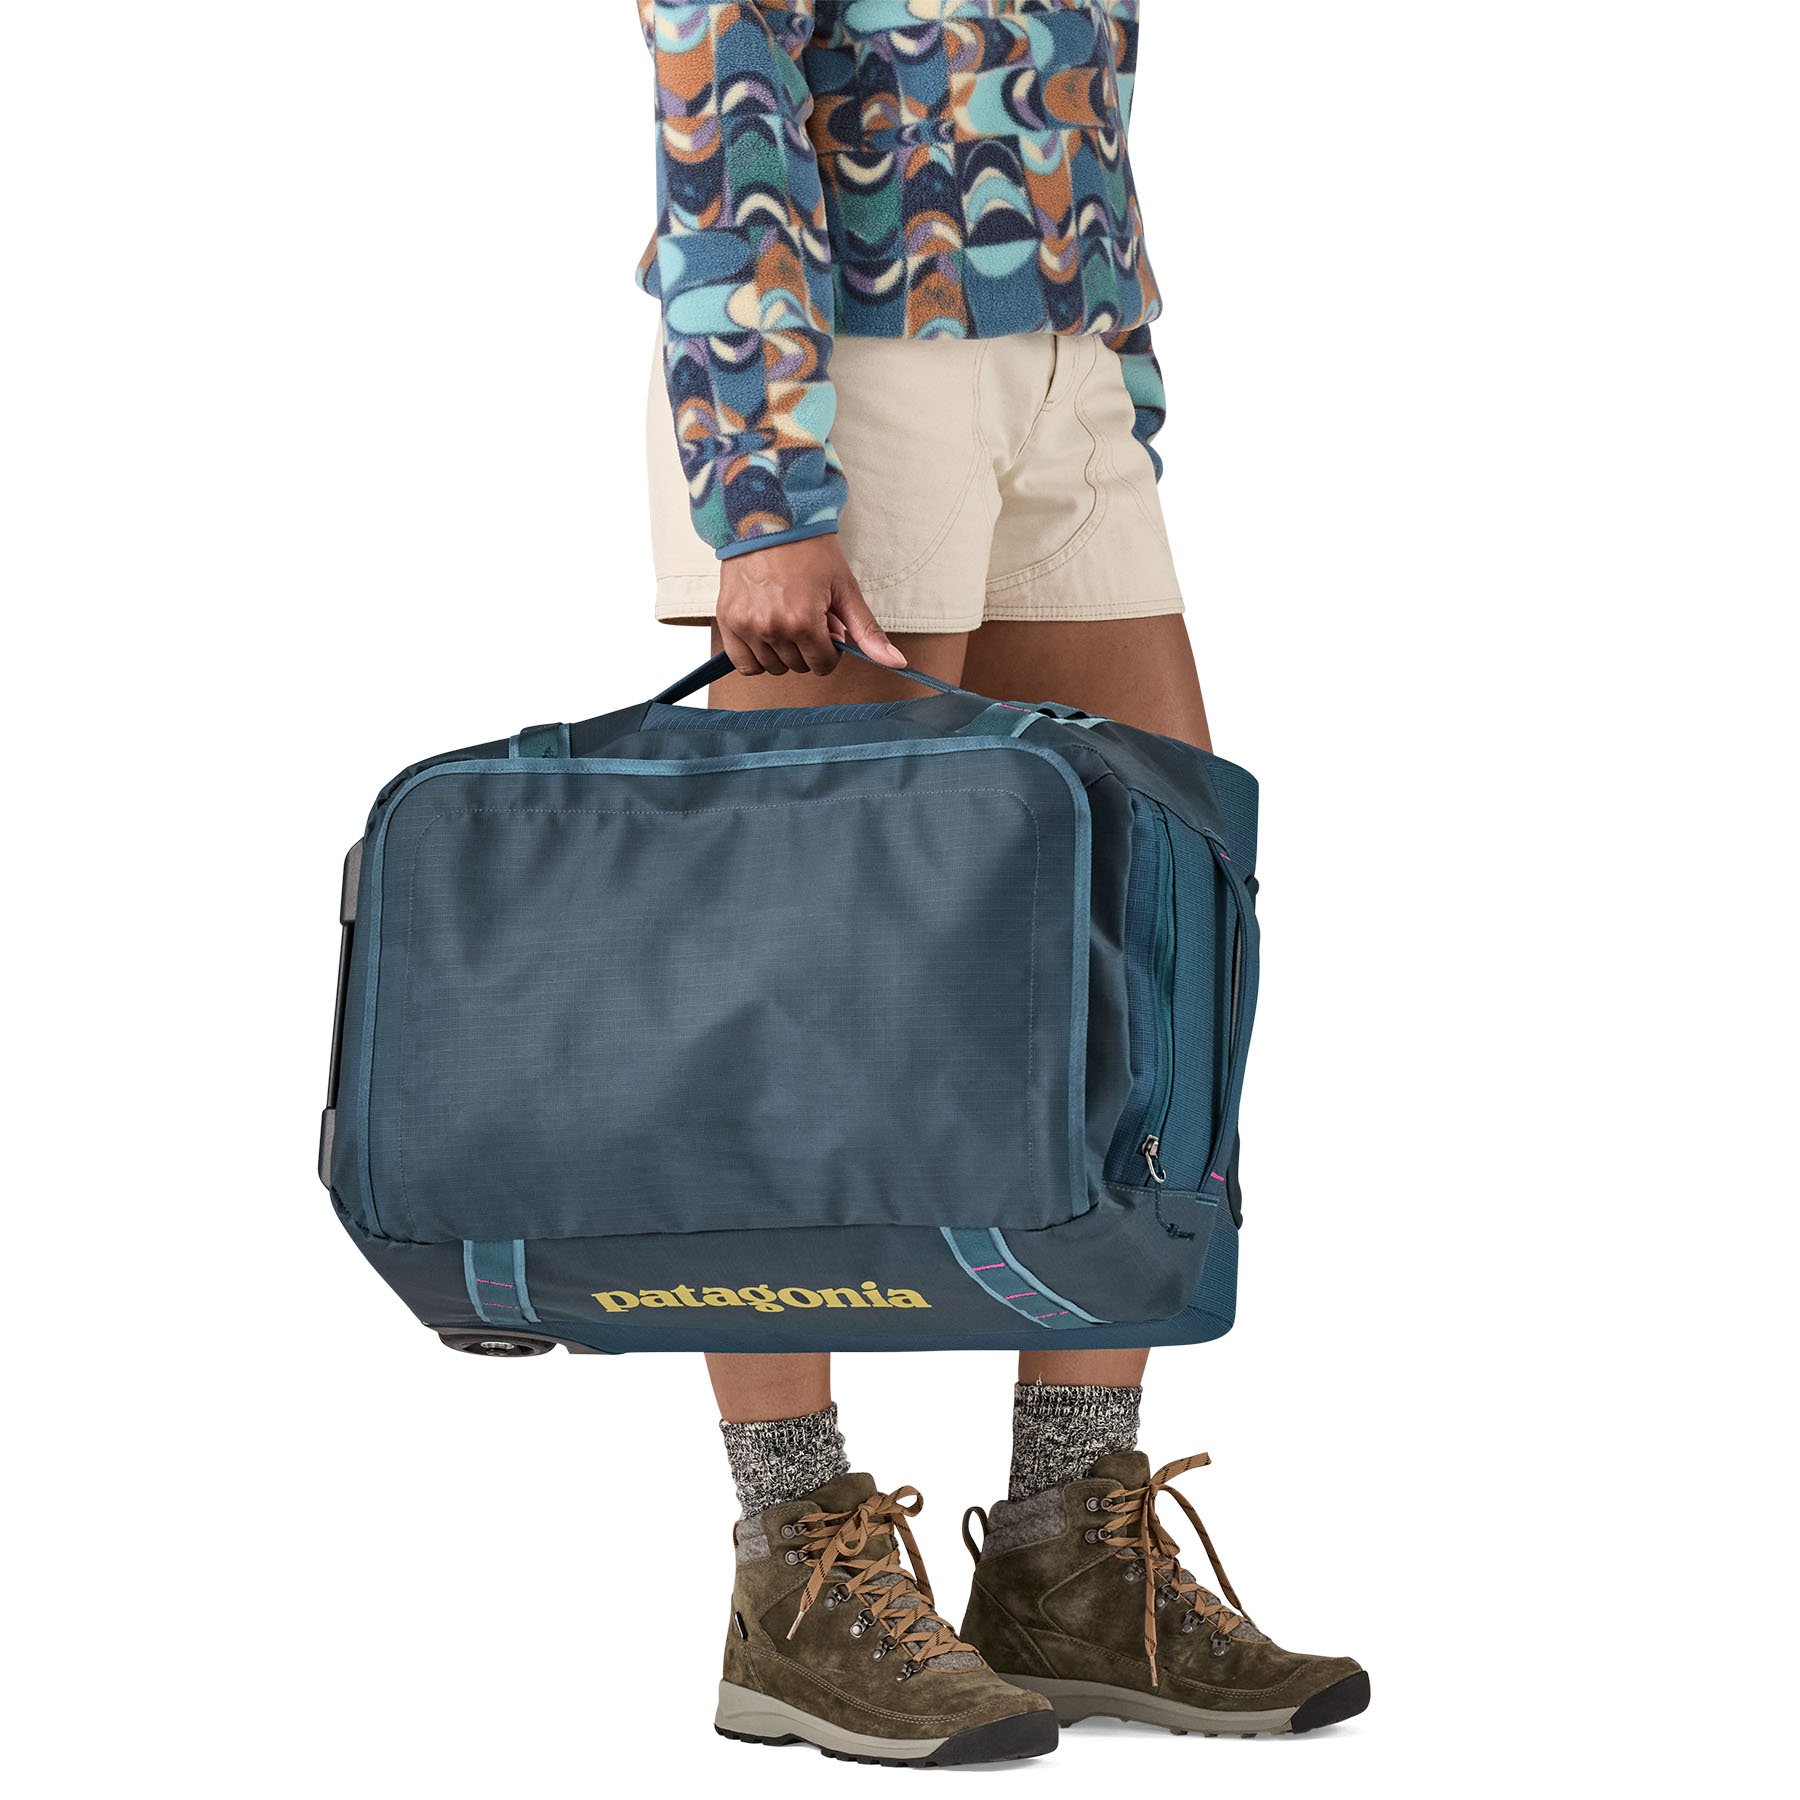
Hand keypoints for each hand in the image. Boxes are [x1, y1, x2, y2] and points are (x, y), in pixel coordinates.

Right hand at [715, 535, 905, 677]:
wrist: (768, 517)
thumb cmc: (808, 548)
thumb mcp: (845, 588)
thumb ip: (867, 630)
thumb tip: (897, 662)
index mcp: (803, 621)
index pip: (823, 665)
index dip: (831, 648)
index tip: (827, 626)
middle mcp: (772, 627)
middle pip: (798, 667)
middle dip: (808, 647)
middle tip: (807, 615)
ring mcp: (746, 626)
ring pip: (772, 667)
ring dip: (783, 652)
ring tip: (785, 618)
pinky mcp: (728, 620)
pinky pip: (743, 663)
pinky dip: (756, 656)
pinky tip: (765, 634)